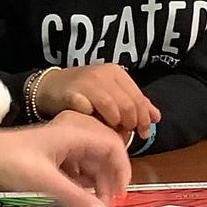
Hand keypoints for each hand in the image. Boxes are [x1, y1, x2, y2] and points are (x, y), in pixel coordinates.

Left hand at [0, 111, 129, 206]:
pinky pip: (76, 170)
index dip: (122, 169)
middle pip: (105, 155)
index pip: (113, 145)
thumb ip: (74, 196)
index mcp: (73, 132)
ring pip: (91, 164)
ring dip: (97, 184)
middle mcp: (71, 135)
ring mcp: (61, 147)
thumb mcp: (41, 179)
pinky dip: (82, 184)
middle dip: (110, 180)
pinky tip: (80, 200)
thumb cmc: (6, 160)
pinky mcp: (51, 158)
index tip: (120, 196)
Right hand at [36, 64, 161, 137]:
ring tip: (110, 130)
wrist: (50, 87)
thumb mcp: (112, 92)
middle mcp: (103, 75)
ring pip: (112, 109)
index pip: (139, 98)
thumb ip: (134, 102)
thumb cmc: (84, 91)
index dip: (144, 118)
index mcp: (117, 73)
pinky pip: (89, 111)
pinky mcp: (72, 94)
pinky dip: (93, 120)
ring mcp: (87, 84)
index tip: (143, 133)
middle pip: (127, 105)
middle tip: (125, 134)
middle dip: (130, 124)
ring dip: (114, 124)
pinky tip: (92, 125)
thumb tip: (156, 117)